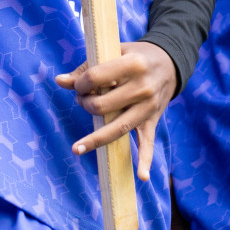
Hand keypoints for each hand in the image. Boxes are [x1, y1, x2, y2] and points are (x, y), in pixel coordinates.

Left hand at [56, 40, 175, 179]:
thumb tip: (59, 81)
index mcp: (133, 64)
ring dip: (97, 138)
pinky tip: (141, 176)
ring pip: (119, 127)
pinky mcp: (153, 120)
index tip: (78, 85)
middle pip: (104, 105)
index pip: (97, 77)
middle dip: (86, 104)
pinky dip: (145, 160)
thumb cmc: (135, 56)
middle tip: (83, 100)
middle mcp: (143, 87)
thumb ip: (86, 67)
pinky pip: (147, 142)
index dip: (81, 83)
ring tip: (76, 149)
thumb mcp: (114, 52)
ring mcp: (149, 106)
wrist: (169, 62)